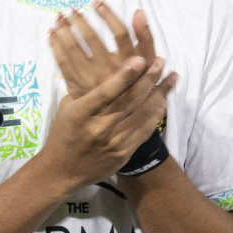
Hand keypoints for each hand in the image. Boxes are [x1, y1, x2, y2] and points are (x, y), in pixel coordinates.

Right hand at [37, 55, 176, 193]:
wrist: (60, 172)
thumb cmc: (62, 134)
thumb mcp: (67, 109)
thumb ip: (86, 91)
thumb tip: (107, 69)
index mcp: (79, 114)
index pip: (104, 92)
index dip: (123, 76)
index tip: (139, 59)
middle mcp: (97, 128)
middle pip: (129, 100)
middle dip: (148, 79)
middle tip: (161, 61)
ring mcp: (113, 143)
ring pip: (142, 114)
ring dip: (159, 93)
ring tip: (172, 77)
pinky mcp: (124, 153)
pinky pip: (145, 130)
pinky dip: (156, 114)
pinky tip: (163, 101)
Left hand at [50, 1, 156, 98]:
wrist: (118, 116)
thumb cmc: (135, 82)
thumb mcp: (147, 61)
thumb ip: (144, 36)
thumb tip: (138, 11)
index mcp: (130, 64)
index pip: (120, 34)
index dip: (108, 15)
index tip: (97, 1)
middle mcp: (110, 72)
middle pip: (92, 39)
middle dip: (79, 20)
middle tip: (71, 8)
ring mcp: (92, 81)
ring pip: (74, 50)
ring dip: (64, 30)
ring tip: (58, 16)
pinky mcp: (77, 88)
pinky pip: (62, 64)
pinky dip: (55, 46)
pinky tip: (51, 33)